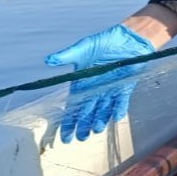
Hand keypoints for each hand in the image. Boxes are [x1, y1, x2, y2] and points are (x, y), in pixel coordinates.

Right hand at [46, 25, 155, 142]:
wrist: (127, 37)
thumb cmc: (104, 41)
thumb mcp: (83, 47)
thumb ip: (67, 55)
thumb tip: (49, 60)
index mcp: (81, 84)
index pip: (72, 107)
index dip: (68, 122)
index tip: (64, 137)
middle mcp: (95, 91)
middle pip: (87, 113)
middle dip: (83, 126)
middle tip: (80, 138)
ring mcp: (110, 90)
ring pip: (103, 109)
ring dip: (100, 119)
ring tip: (95, 129)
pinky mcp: (125, 86)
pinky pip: (121, 100)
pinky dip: (119, 108)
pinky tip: (116, 117)